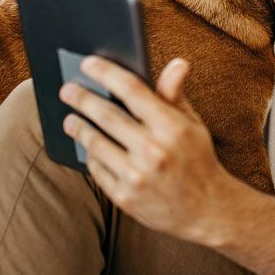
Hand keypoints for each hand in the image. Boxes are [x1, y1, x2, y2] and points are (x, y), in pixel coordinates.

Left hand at [60, 55, 234, 241]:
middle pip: (106, 115)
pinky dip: (90, 155)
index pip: (132, 90)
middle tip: (67, 89)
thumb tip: (177, 63)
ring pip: (96, 143)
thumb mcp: (192, 124)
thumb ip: (175, 95)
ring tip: (70, 119)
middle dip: (82, 99)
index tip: (88, 63)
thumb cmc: (198, 159)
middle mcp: (153, 151)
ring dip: (79, 127)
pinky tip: (88, 147)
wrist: (208, 210)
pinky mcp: (126, 198)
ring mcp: (137, 177)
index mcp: (172, 127)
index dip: (106, 73)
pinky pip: (97, 170)